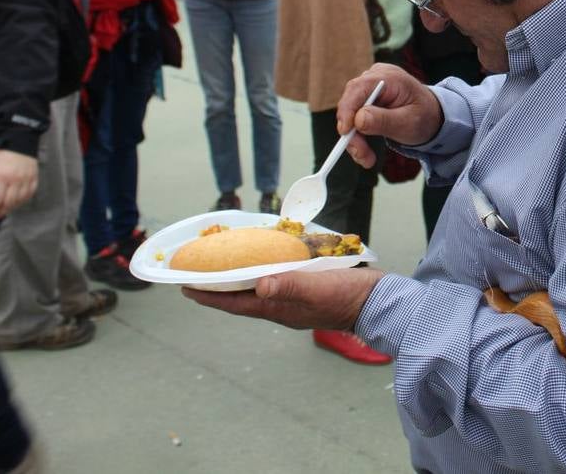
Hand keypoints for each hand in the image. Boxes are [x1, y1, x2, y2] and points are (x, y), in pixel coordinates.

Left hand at [0, 149, 37, 219]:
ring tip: (4, 211)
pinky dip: (22, 201)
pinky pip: (29, 194)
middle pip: (8, 203)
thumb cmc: (2, 153)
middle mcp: (16, 180)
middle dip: (0, 212)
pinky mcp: (34, 178)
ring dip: (11, 208)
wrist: (20, 141)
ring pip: (20, 200)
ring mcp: (27, 179)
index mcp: (2, 176)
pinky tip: (16, 203)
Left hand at [183, 267, 384, 331]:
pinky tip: (266, 257)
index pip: (234, 302)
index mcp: (278, 308)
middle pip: (241, 295)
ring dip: (239, 276)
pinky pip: (277, 278)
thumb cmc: (348, 297)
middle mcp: (281, 305)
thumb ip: (290, 286)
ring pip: (258, 287)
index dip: (209, 295)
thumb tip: (260, 285)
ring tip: (224, 262)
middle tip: (199, 271)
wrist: (379, 301)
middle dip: (218, 285)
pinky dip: (264, 267)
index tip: (185, 287)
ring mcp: (294, 298)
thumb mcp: (318, 288)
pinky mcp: (307, 287)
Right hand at [336, 64, 443, 167]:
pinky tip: (366, 151)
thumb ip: (384, 120)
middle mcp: (375, 78)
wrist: (431, 117)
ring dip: (354, 138)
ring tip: (367, 158)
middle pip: (350, 103)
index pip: (358, 88)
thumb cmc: (424, 117)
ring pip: (349, 114)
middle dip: (352, 132)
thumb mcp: (408, 123)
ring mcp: (369, 88)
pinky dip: (357, 136)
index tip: (345, 132)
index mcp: (389, 77)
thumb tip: (358, 120)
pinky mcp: (365, 99)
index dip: (347, 109)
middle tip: (361, 155)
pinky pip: (353, 118)